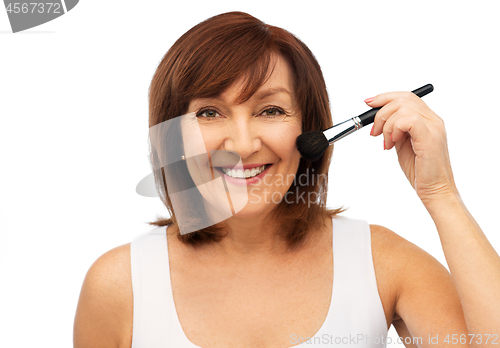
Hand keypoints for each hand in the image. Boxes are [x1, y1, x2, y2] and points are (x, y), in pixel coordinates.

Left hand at [366, 91, 458, 205]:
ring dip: (386, 125)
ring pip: (402, 108)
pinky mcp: (430, 137)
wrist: (435, 190)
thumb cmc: (420, 171)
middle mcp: (432, 120)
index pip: (406, 97)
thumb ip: (395, 130)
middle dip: (381, 112)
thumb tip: (379, 121)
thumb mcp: (402, 145)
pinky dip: (394, 129)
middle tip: (374, 132)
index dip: (384, 97)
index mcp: (427, 119)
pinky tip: (393, 143)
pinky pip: (407, 120)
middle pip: (403, 98)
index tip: (368, 103)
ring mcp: (433, 127)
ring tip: (386, 143)